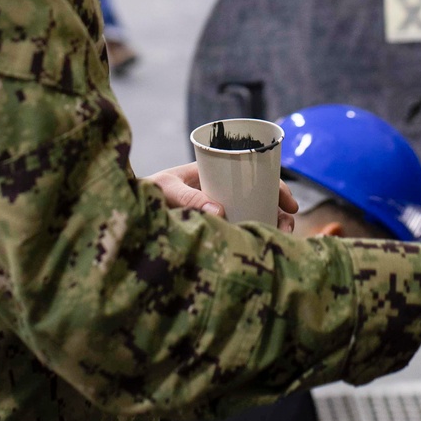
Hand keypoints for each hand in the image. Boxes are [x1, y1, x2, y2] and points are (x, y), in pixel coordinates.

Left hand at [146, 162, 298, 232]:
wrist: (129, 205)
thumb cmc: (148, 191)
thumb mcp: (168, 189)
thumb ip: (189, 199)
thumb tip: (220, 211)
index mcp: (216, 173)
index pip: (255, 175)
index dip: (276, 188)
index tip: (290, 205)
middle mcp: (222, 190)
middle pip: (261, 196)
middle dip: (279, 210)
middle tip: (289, 225)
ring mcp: (219, 208)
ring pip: (253, 213)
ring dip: (270, 223)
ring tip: (279, 238)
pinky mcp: (213, 226)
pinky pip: (239, 229)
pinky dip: (254, 236)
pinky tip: (262, 247)